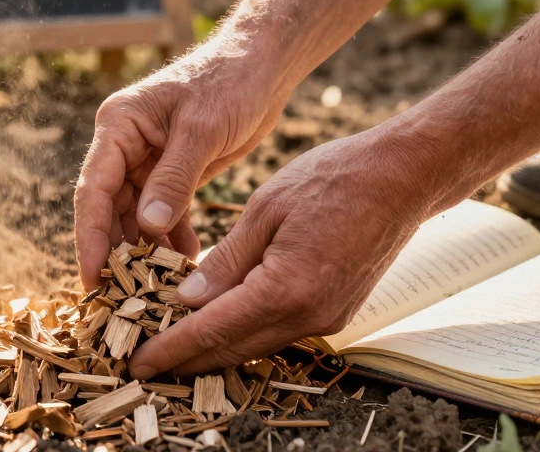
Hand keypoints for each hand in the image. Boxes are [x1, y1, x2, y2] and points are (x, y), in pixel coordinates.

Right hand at [74, 28, 288, 289]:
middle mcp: (124, 144)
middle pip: (107, 208)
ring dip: (143, 250)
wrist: (263, 66)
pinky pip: (163, 214)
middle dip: (113, 252)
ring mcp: (147, 160)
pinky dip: (171, 238)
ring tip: (153, 289)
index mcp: (118, 125)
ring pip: (134, 216)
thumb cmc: (229, 82)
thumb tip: (148, 228)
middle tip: (119, 299)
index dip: (89, 237)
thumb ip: (174, 179)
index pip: (92, 189)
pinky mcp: (172, 172)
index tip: (92, 279)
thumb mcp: (202, 130)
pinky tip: (185, 262)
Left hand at [127, 131, 431, 377]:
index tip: (137, 360)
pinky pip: (278, 331)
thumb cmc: (333, 180)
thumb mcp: (264, 209)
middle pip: (233, 349)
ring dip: (214, 348)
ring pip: (256, 345)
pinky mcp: (335, 312)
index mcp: (286, 289)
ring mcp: (327, 318)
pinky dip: (244, 331)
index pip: (213, 329)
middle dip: (186, 359)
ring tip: (171, 345)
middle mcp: (309, 315)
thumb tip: (185, 301)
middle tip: (142, 361)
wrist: (402, 179)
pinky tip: (218, 322)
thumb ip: (225, 261)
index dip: (171, 348)